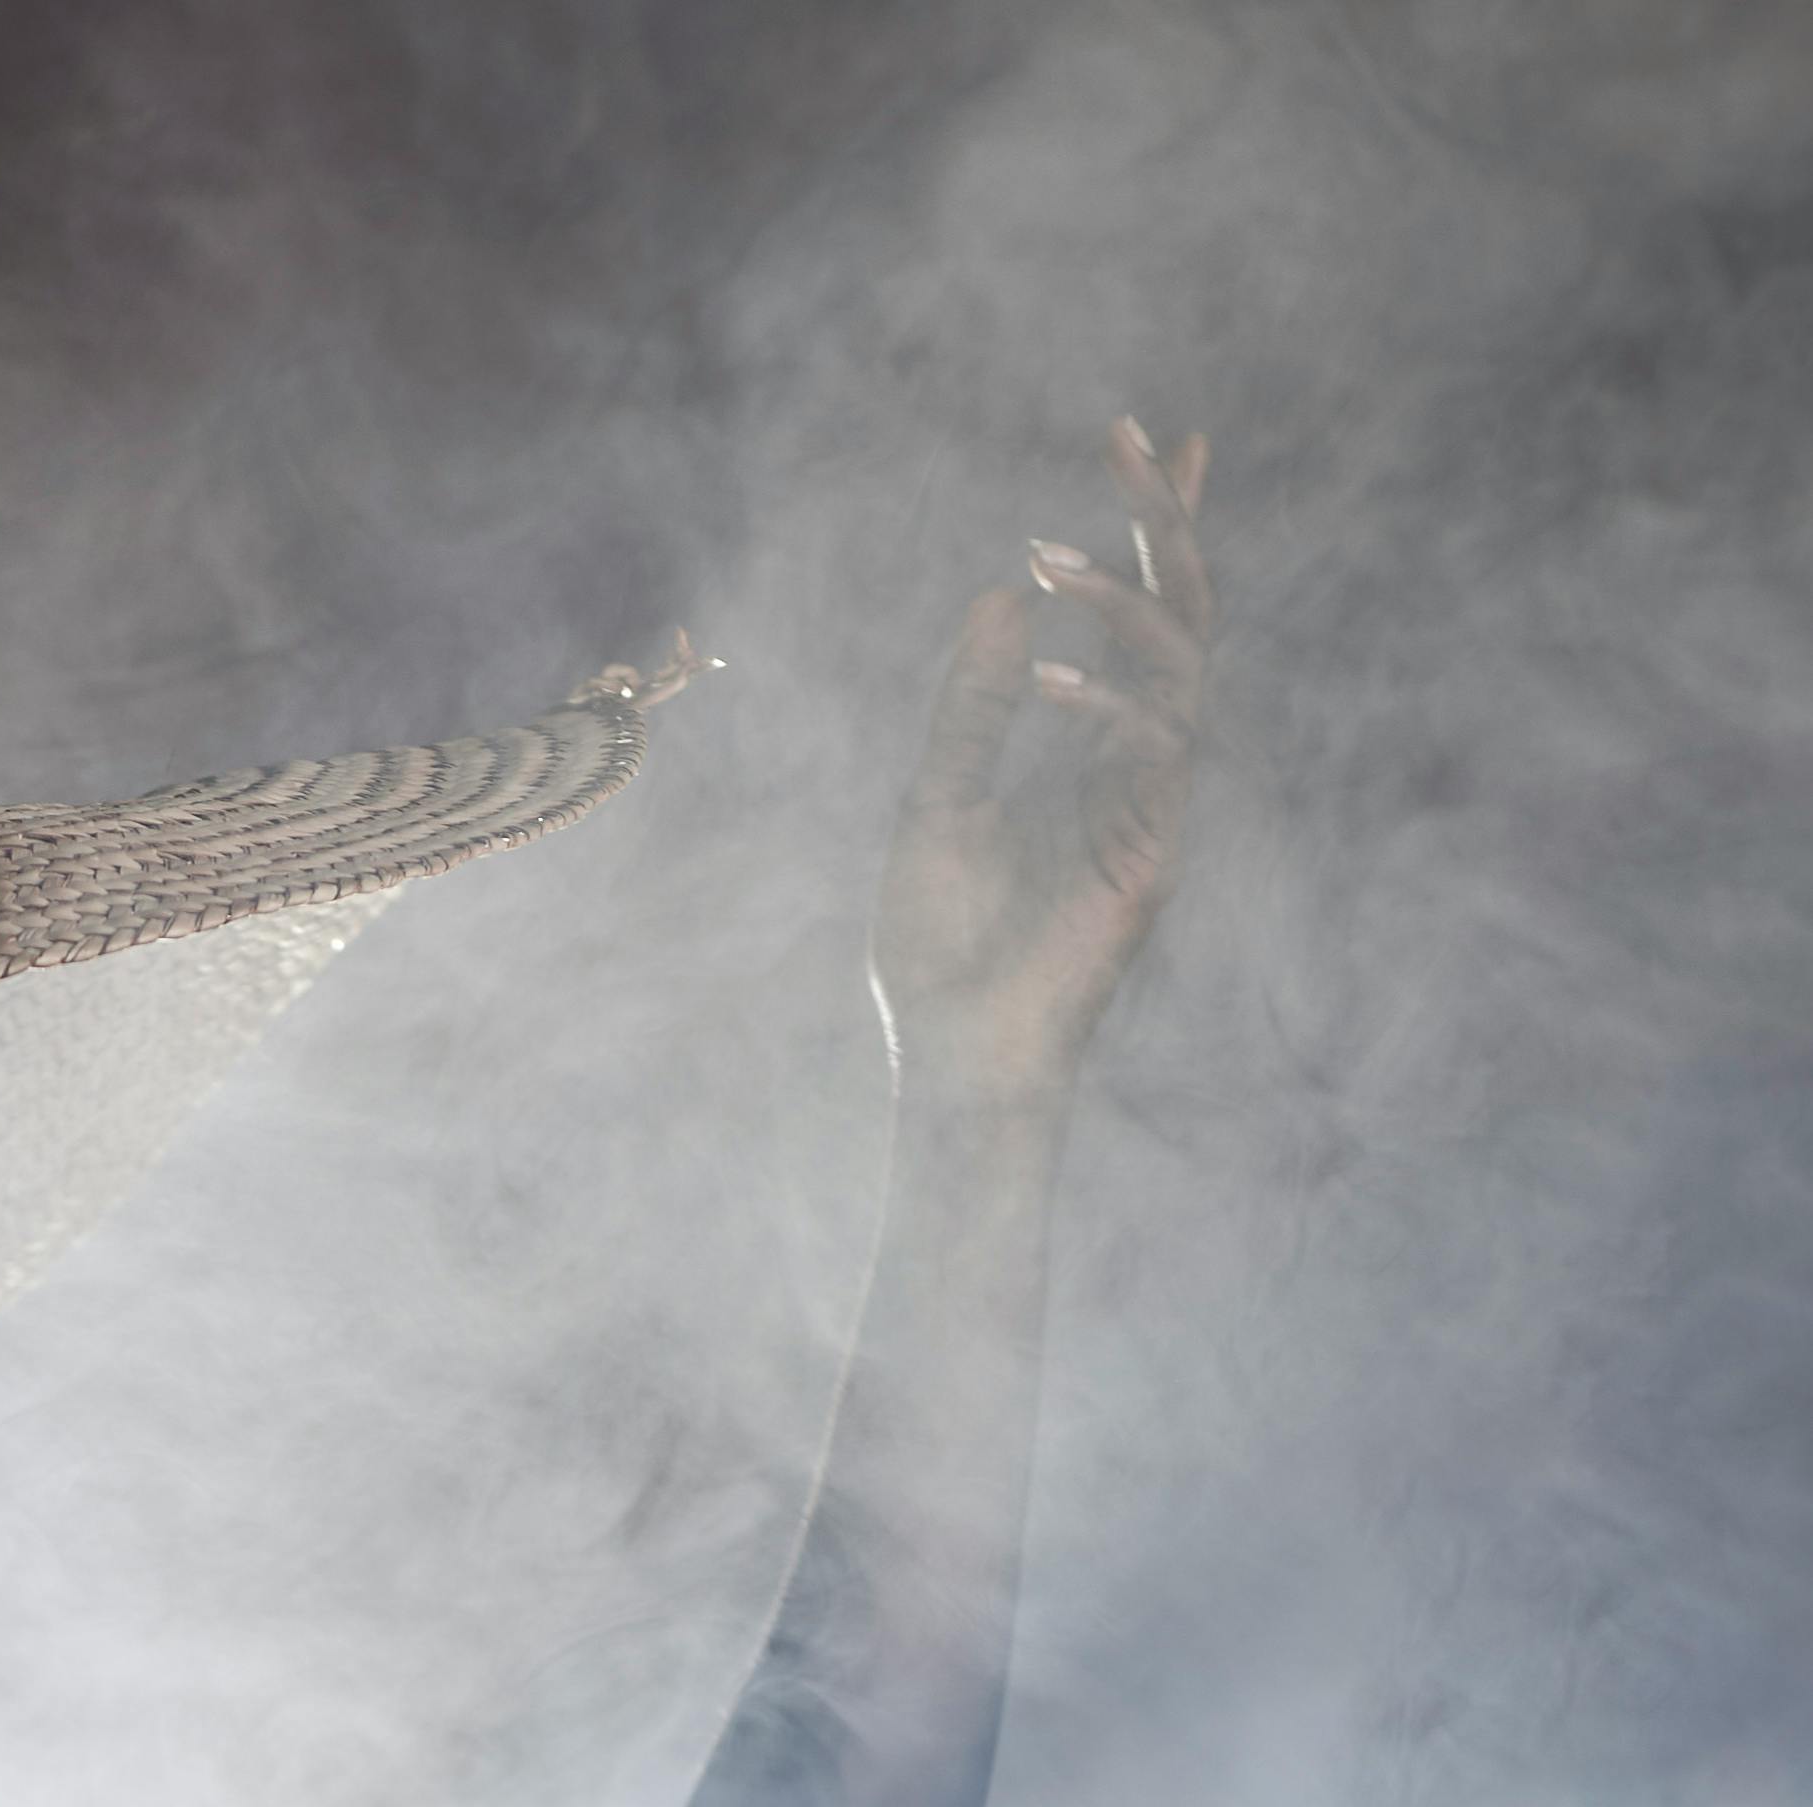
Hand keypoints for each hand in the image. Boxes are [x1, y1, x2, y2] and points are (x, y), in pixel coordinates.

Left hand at [871, 416, 1212, 1112]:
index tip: (1157, 437)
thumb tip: (998, 594)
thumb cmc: (944, 951)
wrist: (957, 1058)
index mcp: (1096, 749)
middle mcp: (1139, 764)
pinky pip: (1155, 744)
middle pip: (1182, 613)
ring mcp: (1156, 803)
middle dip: (1165, 521)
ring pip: (1179, 662)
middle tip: (1134, 437)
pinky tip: (1042, 675)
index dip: (1155, 529)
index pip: (1142, 617)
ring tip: (1047, 561)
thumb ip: (972, 709)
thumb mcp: (936, 806)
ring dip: (1121, 599)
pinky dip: (1104, 700)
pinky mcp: (1154, 849)